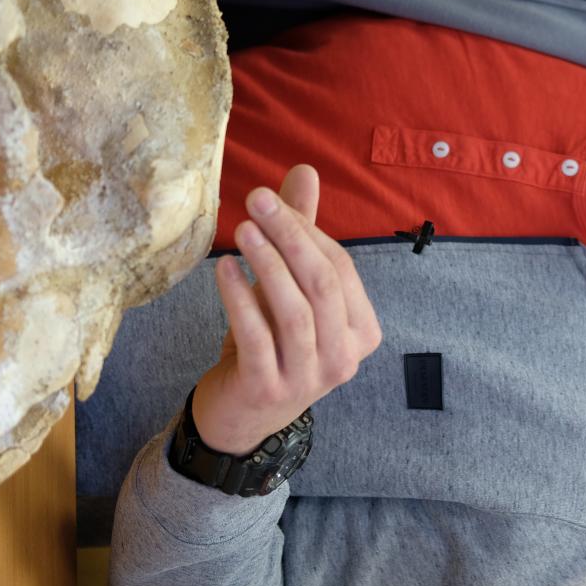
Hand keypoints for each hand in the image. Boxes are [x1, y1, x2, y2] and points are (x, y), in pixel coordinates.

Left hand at [193, 164, 380, 455]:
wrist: (241, 415)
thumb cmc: (273, 343)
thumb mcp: (290, 288)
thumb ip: (302, 233)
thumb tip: (304, 171)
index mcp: (362, 331)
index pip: (341, 269)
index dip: (306, 231)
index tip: (269, 199)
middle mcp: (344, 358)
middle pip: (323, 284)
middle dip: (290, 237)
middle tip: (256, 202)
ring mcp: (309, 379)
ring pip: (295, 310)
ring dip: (267, 263)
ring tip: (241, 229)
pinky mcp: (269, 389)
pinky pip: (257, 336)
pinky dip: (239, 299)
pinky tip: (224, 269)